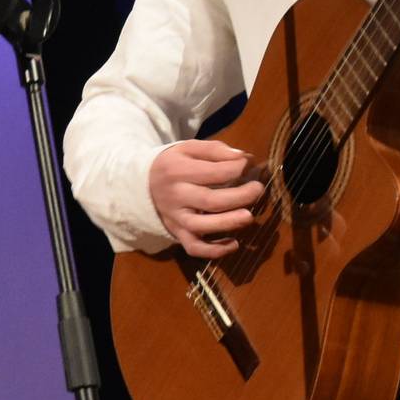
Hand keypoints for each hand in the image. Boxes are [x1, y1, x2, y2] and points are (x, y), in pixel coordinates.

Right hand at [148, 139, 263, 260]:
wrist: (141, 186)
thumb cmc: (173, 165)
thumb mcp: (187, 149)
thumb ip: (214, 150)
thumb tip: (243, 157)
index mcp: (177, 171)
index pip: (213, 172)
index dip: (237, 169)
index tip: (250, 165)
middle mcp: (176, 196)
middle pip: (211, 201)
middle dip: (240, 196)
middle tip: (258, 189)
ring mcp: (176, 218)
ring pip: (202, 227)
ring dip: (229, 223)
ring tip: (249, 216)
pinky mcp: (178, 234)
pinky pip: (194, 247)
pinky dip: (214, 251)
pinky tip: (234, 244)